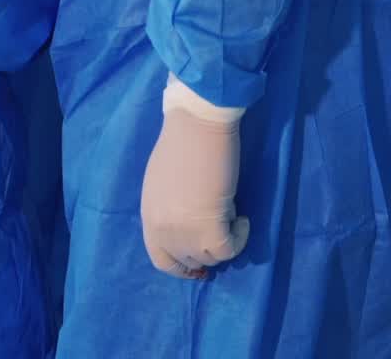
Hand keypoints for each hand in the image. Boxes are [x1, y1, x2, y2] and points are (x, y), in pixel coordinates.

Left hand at [140, 82, 249, 278]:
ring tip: (229, 215)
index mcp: (149, 215)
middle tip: (220, 233)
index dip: (181, 266)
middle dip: (205, 250)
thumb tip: (186, 227)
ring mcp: (185, 232)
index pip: (161, 259)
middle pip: (188, 260)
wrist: (196, 125)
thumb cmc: (181, 144)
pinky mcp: (210, 229)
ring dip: (223, 241)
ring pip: (210, 257)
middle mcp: (163, 229)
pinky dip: (240, 237)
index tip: (199, 264)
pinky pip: (230, 250)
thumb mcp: (162, 183)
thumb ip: (169, 208)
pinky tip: (241, 217)